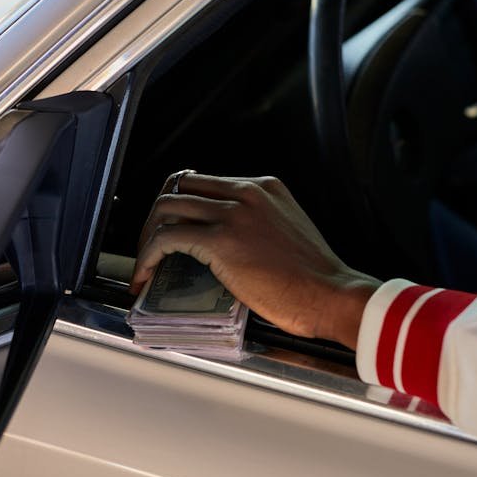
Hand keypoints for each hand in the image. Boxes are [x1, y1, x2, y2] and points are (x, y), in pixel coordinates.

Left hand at [131, 174, 380, 349]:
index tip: (171, 227)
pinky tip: (146, 276)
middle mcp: (246, 192)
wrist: (332, 294)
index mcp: (263, 188)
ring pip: (167, 208)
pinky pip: (166, 238)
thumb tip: (223, 243)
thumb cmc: (314, 278)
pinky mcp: (222, 240)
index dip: (181, 205)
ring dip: (146, 236)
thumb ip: (257, 225)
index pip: (204, 182)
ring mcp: (233, 214)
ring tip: (144, 264)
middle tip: (150, 245)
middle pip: (180, 187)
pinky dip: (147, 257)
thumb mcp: (287, 232)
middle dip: (157, 216)